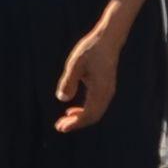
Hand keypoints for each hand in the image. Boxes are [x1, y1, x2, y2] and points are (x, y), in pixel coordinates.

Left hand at [51, 16, 124, 132]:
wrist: (108, 39)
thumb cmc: (91, 49)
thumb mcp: (75, 63)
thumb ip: (69, 81)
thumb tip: (62, 99)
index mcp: (100, 89)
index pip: (88, 114)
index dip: (75, 124)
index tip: (61, 128)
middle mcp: (106, 93)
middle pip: (92, 117)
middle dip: (76, 124)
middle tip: (59, 127)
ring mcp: (108, 91)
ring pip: (95, 113)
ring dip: (80, 119)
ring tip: (64, 120)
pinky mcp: (106, 88)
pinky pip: (96, 106)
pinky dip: (85, 112)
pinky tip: (72, 110)